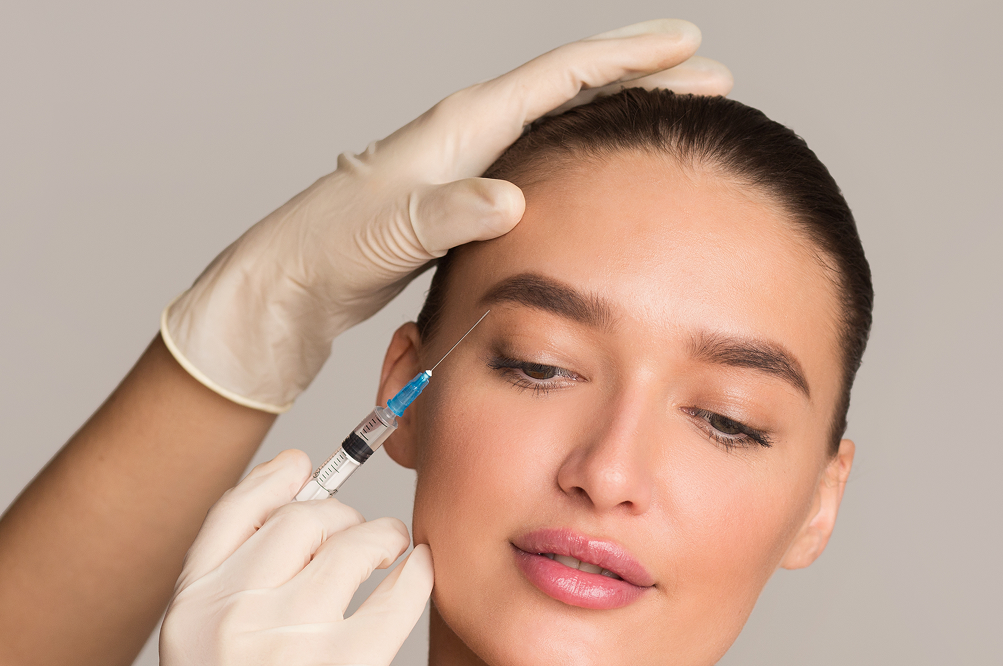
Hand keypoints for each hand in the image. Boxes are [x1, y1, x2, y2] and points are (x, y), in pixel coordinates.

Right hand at [108, 449, 433, 665]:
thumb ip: (231, 602)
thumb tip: (294, 529)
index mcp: (187, 610)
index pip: (232, 512)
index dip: (275, 480)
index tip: (306, 467)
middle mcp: (232, 615)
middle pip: (302, 521)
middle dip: (342, 518)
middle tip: (363, 534)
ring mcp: (288, 642)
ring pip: (355, 546)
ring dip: (384, 540)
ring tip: (394, 554)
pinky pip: (398, 593)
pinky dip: (416, 574)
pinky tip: (418, 577)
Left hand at [162, 19, 731, 411]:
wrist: (292, 281)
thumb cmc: (332, 251)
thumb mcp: (393, 231)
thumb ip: (450, 212)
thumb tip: (509, 197)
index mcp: (463, 127)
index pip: (563, 77)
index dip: (630, 59)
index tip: (689, 46)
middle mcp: (471, 133)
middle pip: (575, 89)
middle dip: (644, 77)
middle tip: (711, 77)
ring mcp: (470, 163)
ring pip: (564, 124)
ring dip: (621, 115)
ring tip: (674, 117)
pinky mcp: (465, 198)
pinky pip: (545, 163)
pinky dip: (587, 157)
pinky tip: (606, 176)